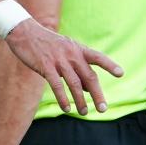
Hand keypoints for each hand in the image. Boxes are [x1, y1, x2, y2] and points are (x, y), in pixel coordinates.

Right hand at [3, 20, 121, 114]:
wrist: (24, 32)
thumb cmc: (47, 44)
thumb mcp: (65, 52)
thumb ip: (78, 69)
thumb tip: (88, 89)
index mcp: (78, 49)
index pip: (97, 57)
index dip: (109, 65)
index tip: (120, 73)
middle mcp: (71, 54)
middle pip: (89, 76)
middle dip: (97, 94)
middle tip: (103, 109)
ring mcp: (59, 60)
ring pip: (74, 84)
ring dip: (80, 100)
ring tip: (84, 112)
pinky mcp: (45, 66)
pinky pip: (57, 85)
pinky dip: (63, 98)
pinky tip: (67, 109)